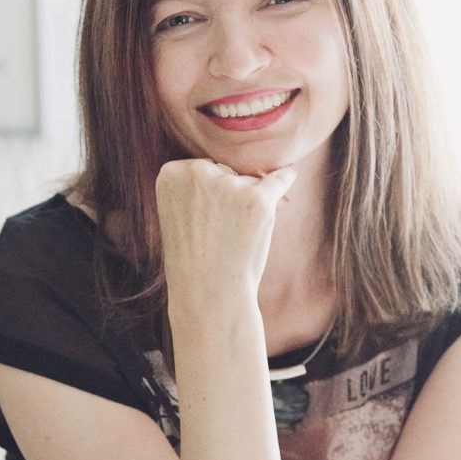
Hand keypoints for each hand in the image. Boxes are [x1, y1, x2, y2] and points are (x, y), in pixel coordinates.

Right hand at [155, 159, 295, 313]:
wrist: (207, 294)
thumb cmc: (195, 256)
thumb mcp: (180, 212)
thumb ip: (200, 184)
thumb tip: (250, 165)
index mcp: (171, 172)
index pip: (203, 169)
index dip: (206, 195)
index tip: (198, 219)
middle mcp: (197, 171)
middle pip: (226, 172)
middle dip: (228, 196)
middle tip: (216, 233)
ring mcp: (229, 184)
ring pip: (248, 182)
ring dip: (247, 205)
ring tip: (233, 238)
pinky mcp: (257, 199)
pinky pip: (279, 180)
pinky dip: (285, 179)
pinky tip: (289, 174)